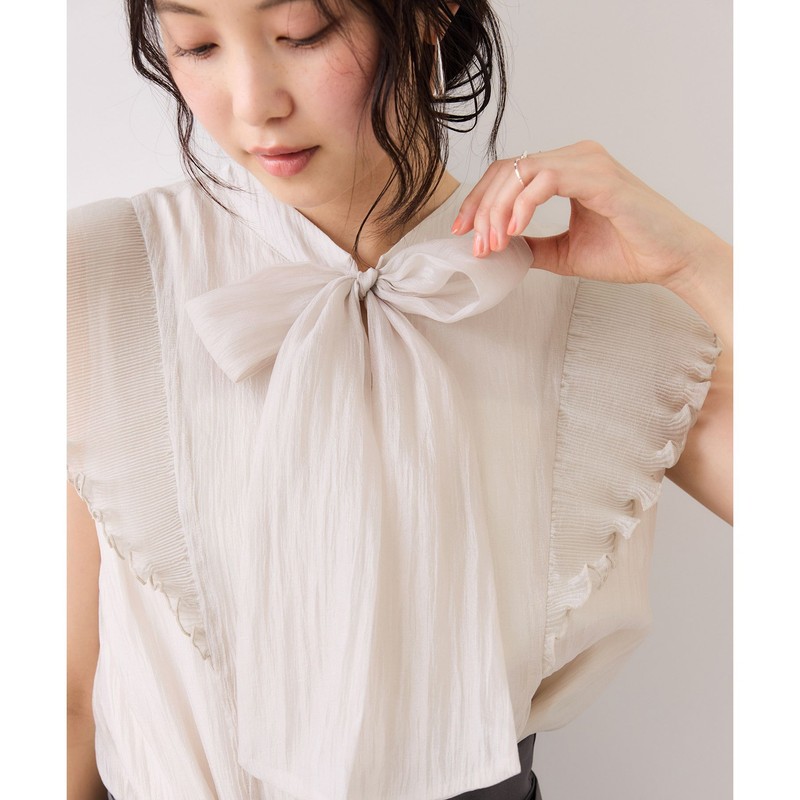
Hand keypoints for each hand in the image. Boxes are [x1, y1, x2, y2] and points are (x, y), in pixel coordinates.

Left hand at [451, 140, 724, 292]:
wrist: (672, 259)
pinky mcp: (599, 177)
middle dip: (481, 209)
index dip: (480, 201)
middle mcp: (576, 158)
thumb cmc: (630, 250)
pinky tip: (514, 231)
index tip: (463, 232)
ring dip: (498, 210)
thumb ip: (532, 245)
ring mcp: (588, 163)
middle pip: (508, 170)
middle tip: (474, 244)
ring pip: (522, 173)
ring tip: (492, 243)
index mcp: (568, 170)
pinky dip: (523, 205)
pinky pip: (547, 180)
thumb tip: (499, 248)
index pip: (509, 173)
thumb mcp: (564, 252)